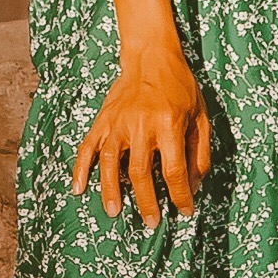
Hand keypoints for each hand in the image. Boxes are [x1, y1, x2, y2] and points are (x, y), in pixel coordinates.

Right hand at [76, 42, 212, 223]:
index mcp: (168, 123)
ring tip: (114, 213)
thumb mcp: (200, 116)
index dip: (180, 194)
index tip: (185, 211)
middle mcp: (140, 124)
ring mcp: (117, 122)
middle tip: (151, 222)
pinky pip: (88, 147)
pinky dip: (81, 169)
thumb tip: (193, 185)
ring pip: (110, 162)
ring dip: (111, 190)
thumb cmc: (180, 87)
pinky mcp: (103, 120)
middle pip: (141, 171)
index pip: (173, 169)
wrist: (151, 56)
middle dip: (147, 201)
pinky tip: (78, 189)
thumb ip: (199, 152)